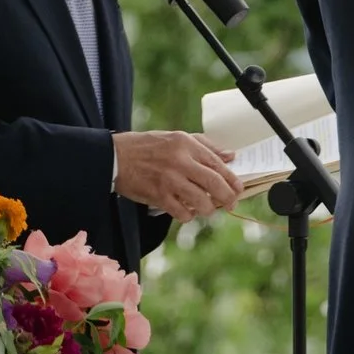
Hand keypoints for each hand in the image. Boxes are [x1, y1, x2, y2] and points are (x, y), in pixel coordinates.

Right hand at [113, 130, 240, 221]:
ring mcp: (169, 180)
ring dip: (208, 209)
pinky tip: (187, 211)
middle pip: (215, 184)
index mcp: (186, 144)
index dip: (233, 180)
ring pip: (201, 202)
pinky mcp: (158, 196)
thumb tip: (231, 156)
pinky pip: (183, 213)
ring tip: (207, 208)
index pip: (218, 164)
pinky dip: (189, 215)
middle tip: (231, 204)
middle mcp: (180, 161)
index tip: (239, 189)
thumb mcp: (176, 138)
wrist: (114, 157)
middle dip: (228, 198)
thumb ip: (205, 146)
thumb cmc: (147, 147)